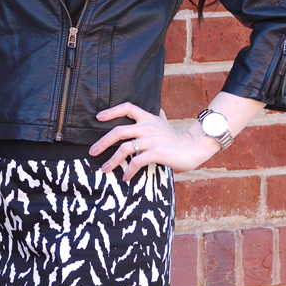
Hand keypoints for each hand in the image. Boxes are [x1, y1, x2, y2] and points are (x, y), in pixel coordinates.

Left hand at [89, 102, 213, 182]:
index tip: (98, 117)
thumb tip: (159, 109)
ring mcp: (152, 140)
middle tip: (92, 152)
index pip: (127, 107)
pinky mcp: (157, 152)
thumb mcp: (166, 124)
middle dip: (102, 142)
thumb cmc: (177, 138)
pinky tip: (125, 177)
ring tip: (105, 170)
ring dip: (112, 161)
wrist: (193, 148)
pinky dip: (129, 171)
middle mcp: (148, 127)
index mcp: (148, 118)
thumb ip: (160, 116)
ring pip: (125, 148)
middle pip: (119, 131)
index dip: (112, 111)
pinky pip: (137, 162)